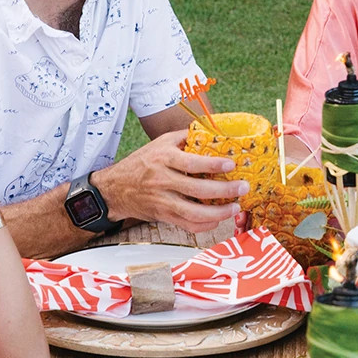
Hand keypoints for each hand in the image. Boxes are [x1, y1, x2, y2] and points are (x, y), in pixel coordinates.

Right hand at [99, 130, 247, 231]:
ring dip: (218, 213)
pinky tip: (218, 219)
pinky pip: (187, 225)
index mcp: (162, 159)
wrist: (114, 188)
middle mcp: (161, 181)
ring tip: (235, 207)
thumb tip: (213, 132)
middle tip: (243, 188)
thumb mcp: (160, 143)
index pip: (190, 163)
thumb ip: (184, 137)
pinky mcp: (163, 217)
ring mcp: (162, 201)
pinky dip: (205, 225)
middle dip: (224, 191)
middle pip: (197, 190)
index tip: (231, 164)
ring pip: (194, 213)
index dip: (212, 164)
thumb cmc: (142, 162)